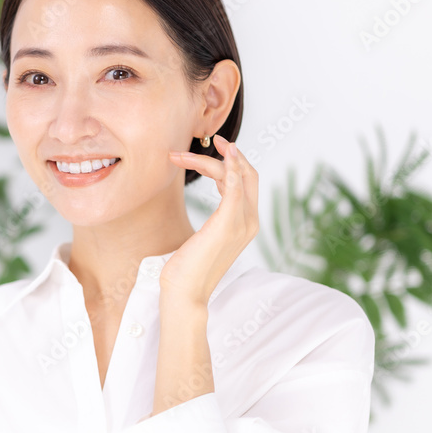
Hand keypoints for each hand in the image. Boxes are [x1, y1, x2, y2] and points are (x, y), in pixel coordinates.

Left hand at [161, 134, 258, 308]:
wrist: (184, 292)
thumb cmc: (187, 268)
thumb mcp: (203, 238)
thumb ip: (213, 221)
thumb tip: (207, 212)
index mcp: (246, 224)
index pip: (247, 182)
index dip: (234, 161)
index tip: (214, 148)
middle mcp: (250, 222)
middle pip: (249, 174)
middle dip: (230, 153)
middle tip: (209, 139)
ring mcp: (242, 223)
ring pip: (237, 175)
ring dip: (210, 160)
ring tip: (181, 155)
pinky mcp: (228, 224)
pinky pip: (236, 187)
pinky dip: (231, 167)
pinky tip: (223, 154)